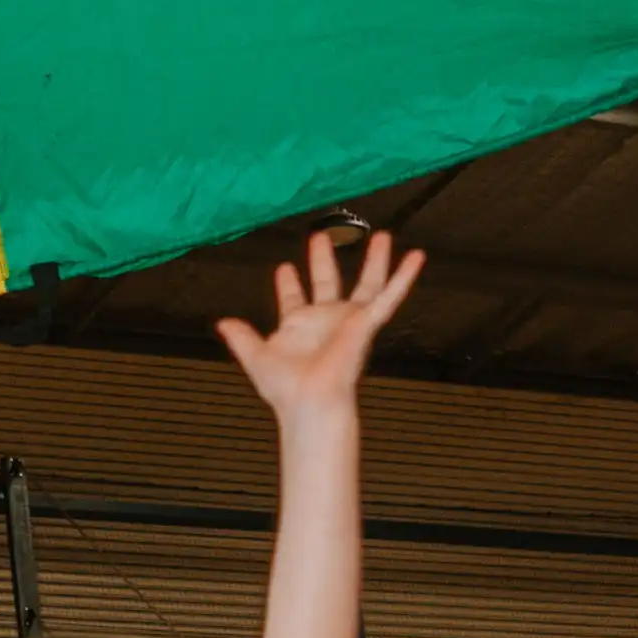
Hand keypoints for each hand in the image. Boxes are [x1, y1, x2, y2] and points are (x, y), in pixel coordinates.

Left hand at [214, 223, 423, 415]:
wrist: (310, 400)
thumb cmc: (286, 388)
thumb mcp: (255, 357)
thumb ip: (241, 338)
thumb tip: (223, 323)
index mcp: (300, 328)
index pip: (295, 299)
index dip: (289, 284)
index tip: (285, 267)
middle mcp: (326, 321)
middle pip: (328, 282)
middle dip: (323, 260)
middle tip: (321, 237)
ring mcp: (349, 320)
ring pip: (367, 283)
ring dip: (374, 260)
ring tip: (380, 236)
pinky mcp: (367, 322)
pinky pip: (390, 295)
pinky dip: (404, 276)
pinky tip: (415, 258)